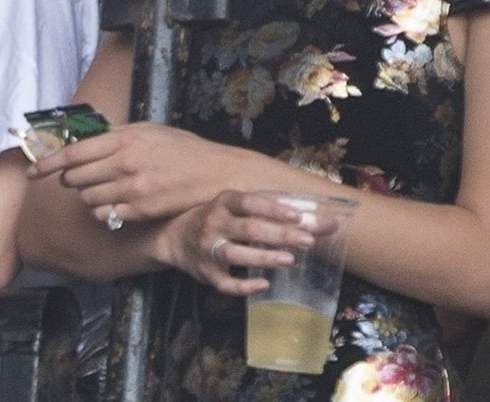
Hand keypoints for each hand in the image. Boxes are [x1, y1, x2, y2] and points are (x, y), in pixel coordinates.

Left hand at [29, 121, 246, 224]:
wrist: (215, 173)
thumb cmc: (181, 148)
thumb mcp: (147, 130)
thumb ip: (114, 135)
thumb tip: (83, 139)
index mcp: (124, 140)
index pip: (72, 153)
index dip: (47, 163)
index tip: (33, 171)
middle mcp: (125, 164)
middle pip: (75, 178)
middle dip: (71, 179)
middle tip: (78, 177)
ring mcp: (133, 189)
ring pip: (87, 199)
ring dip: (87, 195)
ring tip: (102, 188)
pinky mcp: (141, 211)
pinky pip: (105, 215)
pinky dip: (103, 211)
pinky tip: (114, 202)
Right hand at [166, 191, 317, 295]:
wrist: (174, 238)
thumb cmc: (216, 220)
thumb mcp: (233, 208)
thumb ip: (266, 212)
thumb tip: (314, 219)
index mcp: (223, 203)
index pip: (249, 203)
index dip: (272, 209)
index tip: (297, 215)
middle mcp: (213, 223)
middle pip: (248, 229)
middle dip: (279, 235)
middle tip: (308, 241)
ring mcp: (208, 249)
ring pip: (235, 254)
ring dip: (263, 257)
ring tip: (289, 260)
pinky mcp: (206, 273)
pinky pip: (226, 283)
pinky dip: (245, 286)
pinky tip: (264, 284)